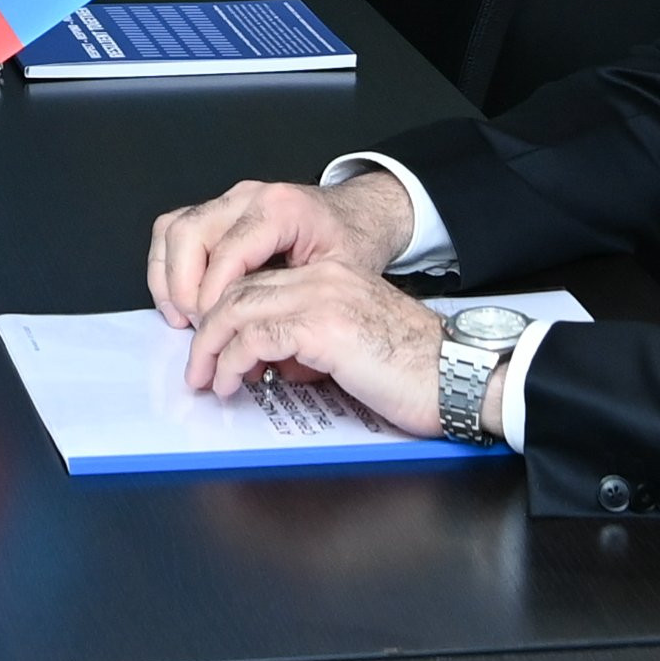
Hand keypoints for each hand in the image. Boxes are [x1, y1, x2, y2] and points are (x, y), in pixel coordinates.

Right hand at [145, 174, 412, 324]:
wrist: (358, 215)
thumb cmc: (352, 244)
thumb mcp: (342, 277)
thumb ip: (300, 310)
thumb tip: (262, 355)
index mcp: (280, 208)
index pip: (227, 252)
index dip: (212, 298)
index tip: (212, 334)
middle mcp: (247, 196)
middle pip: (189, 234)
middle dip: (184, 289)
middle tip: (197, 330)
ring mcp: (228, 200)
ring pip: (173, 230)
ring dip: (169, 279)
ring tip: (183, 320)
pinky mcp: (217, 211)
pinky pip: (173, 230)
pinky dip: (167, 267)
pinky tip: (180, 302)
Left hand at [179, 258, 455, 434]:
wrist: (462, 377)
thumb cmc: (417, 372)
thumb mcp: (353, 348)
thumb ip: (312, 344)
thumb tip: (270, 365)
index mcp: (331, 277)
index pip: (258, 284)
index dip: (226, 318)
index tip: (213, 351)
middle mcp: (323, 278)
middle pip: (238, 292)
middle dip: (208, 331)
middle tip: (197, 368)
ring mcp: (322, 297)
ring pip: (237, 309)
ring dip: (211, 348)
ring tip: (206, 380)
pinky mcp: (323, 326)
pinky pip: (255, 336)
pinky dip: (233, 361)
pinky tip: (231, 383)